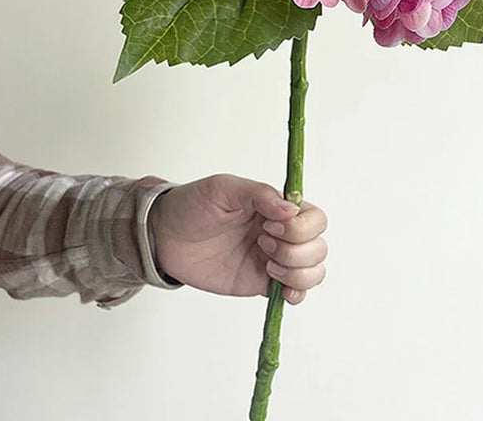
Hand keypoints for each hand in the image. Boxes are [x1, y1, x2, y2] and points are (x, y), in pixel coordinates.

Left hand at [148, 175, 327, 304]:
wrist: (163, 236)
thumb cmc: (193, 205)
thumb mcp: (223, 188)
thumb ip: (258, 194)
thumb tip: (290, 208)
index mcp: (276, 208)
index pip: (315, 218)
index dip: (301, 227)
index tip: (270, 227)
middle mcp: (281, 233)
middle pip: (319, 246)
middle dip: (297, 250)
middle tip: (262, 244)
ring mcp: (273, 259)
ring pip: (313, 270)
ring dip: (298, 272)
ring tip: (266, 265)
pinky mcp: (260, 282)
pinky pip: (295, 292)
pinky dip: (297, 294)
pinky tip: (283, 291)